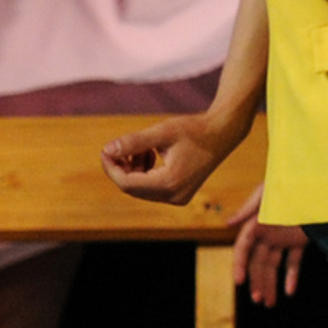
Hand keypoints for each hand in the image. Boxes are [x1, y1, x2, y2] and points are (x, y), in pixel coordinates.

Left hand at [100, 111, 233, 205]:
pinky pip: (150, 187)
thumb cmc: (193, 130)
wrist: (222, 133)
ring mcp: (177, 198)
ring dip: (133, 168)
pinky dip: (143, 171)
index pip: (127, 183)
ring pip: (140, 188)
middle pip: (132, 188)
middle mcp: (174, 196)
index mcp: (170, 183)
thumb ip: (133, 142)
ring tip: (143, 147)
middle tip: (119, 146)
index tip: (105, 150)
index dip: (111, 167)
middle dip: (121, 168)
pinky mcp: (178, 194)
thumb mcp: (162, 132)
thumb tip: (107, 150)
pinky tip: (150, 153)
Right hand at [228, 187, 306, 305]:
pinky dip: (292, 276)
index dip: (240, 264)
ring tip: (270, 303)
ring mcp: (283, 238)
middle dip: (257, 282)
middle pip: (258, 262)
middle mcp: (267, 233)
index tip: (239, 281)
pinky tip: (290, 291)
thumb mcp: (267, 192)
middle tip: (258, 299)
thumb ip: (248, 208)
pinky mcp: (299, 240)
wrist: (318, 180)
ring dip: (271, 284)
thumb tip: (228, 224)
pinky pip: (293, 261)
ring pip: (273, 265)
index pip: (244, 248)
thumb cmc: (290, 182)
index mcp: (256, 223)